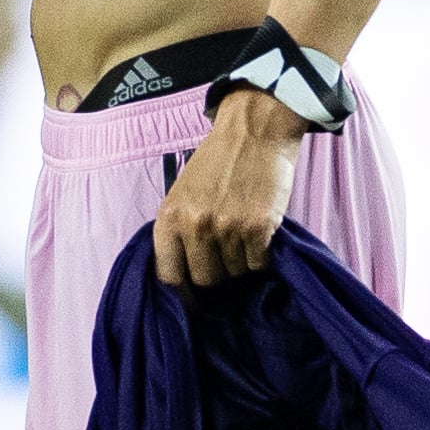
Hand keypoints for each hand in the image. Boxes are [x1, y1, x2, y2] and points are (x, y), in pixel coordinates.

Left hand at [149, 89, 303, 285]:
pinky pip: (259, 264)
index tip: (192, 298)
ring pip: (235, 273)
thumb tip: (181, 277)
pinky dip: (262, 255)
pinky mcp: (258, 228)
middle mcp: (195, 226)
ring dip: (241, 261)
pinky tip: (260, 231)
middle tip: (226, 253)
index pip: (167, 277)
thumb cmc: (216, 162)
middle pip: (205, 280)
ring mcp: (227, 228)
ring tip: (243, 232)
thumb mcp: (181, 194)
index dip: (181, 294)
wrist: (254, 130)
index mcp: (169, 218)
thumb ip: (178, 231)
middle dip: (216, 273)